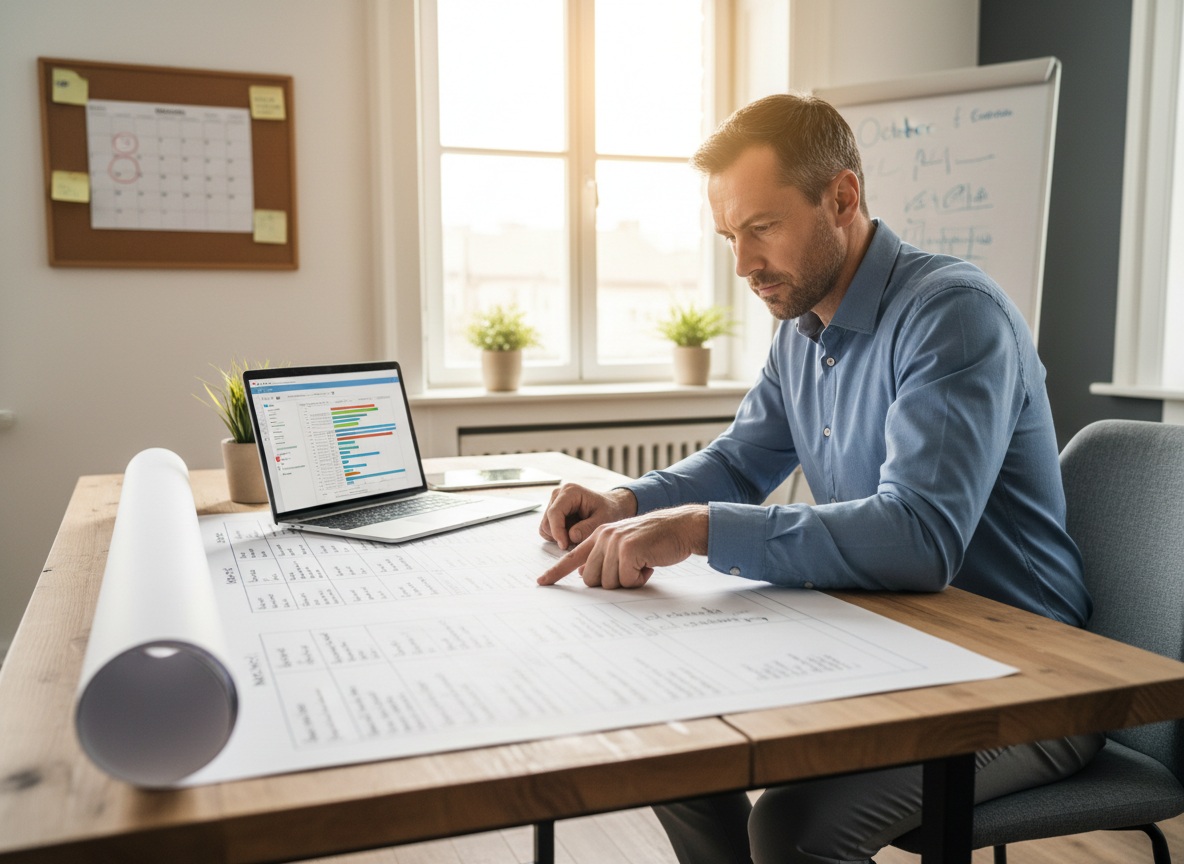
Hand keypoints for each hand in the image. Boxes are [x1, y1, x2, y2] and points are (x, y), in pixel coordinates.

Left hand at [537, 504, 708, 588]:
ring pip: (608, 582)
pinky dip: (639, 579)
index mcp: (598, 536)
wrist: (679, 527)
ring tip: (642, 564)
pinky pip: (626, 580)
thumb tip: (585, 576)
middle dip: (611, 582)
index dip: (556, 572)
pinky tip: (649, 565)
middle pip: (591, 580)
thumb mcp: (625, 546)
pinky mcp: (628, 549)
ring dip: (628, 581)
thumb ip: (604, 558)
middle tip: (630, 570)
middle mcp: (602, 537)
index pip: (571, 558)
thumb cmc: (655, 541)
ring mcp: (614, 542)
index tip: (541, 582)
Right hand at [538, 483, 636, 550]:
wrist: (610, 507)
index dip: (557, 531)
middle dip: (560, 536)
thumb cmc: (608, 511)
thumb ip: (588, 528)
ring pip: (546, 527)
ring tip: (578, 534)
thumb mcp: (603, 520)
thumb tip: (572, 536)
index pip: (555, 513)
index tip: (564, 545)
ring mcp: (554, 502)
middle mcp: (558, 494)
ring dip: (560, 536)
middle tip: (578, 541)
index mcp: (570, 492)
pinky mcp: (553, 511)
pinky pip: (548, 529)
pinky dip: (558, 535)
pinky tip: (573, 532)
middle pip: (547, 522)